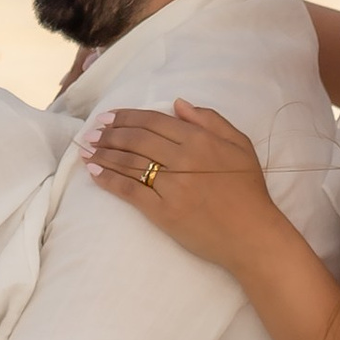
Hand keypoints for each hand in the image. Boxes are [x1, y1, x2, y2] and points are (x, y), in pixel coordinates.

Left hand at [82, 97, 280, 277]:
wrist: (253, 235)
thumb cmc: (248, 190)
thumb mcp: (240, 145)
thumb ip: (210, 120)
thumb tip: (177, 104)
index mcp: (200, 139)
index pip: (153, 121)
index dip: (127, 117)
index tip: (109, 117)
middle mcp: (183, 159)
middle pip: (136, 139)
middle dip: (109, 133)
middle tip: (92, 132)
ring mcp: (172, 186)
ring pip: (129, 163)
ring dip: (103, 154)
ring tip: (86, 149)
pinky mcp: (164, 212)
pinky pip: (131, 191)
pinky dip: (110, 180)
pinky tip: (95, 173)